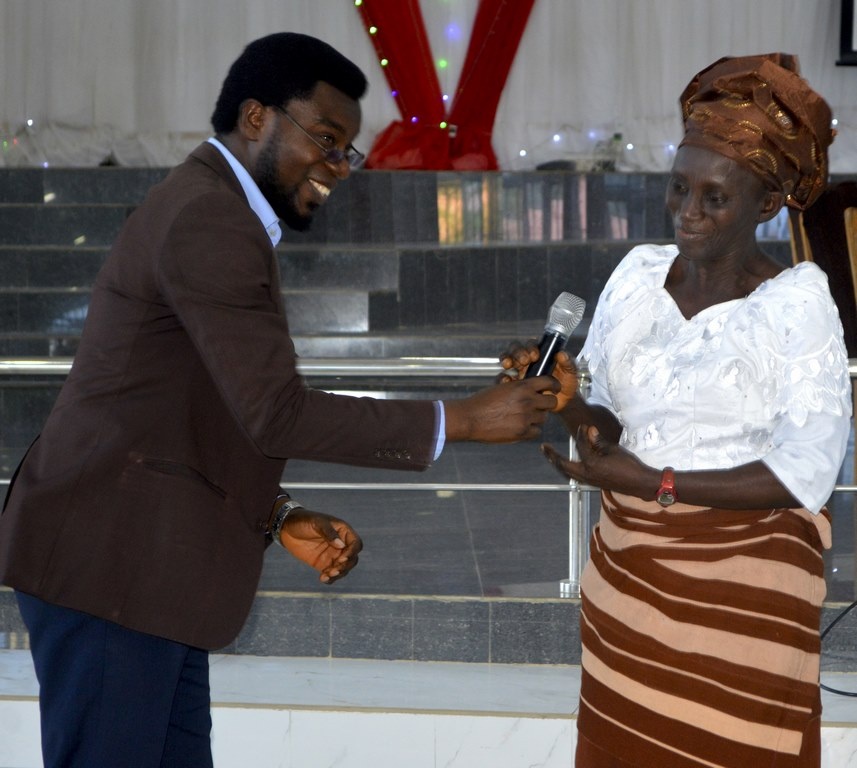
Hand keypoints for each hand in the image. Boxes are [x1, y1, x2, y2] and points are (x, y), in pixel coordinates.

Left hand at [277, 509, 362, 583]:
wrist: (287, 528)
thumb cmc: (304, 520)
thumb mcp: (317, 523)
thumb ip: (329, 533)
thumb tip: (342, 545)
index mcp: (343, 532)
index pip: (356, 543)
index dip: (352, 552)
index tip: (341, 559)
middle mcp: (341, 545)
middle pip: (352, 559)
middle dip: (345, 566)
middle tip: (333, 571)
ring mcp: (333, 555)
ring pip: (343, 569)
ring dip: (338, 574)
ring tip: (326, 576)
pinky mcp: (324, 564)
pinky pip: (331, 574)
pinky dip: (330, 579)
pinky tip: (322, 579)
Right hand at [444, 375, 559, 442]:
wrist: (470, 418)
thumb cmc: (482, 402)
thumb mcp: (502, 388)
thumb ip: (519, 388)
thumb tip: (532, 389)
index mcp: (522, 387)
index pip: (549, 382)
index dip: (554, 386)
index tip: (554, 389)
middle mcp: (527, 401)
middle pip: (552, 402)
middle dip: (547, 404)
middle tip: (539, 406)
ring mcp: (526, 418)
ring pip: (544, 418)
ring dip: (536, 418)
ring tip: (522, 417)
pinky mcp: (522, 432)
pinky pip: (536, 431)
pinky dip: (530, 430)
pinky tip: (519, 427)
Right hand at [498, 343, 577, 412]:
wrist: (562, 404)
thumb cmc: (566, 385)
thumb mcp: (571, 374)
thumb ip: (569, 363)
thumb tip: (561, 354)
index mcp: (541, 355)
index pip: (531, 345)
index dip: (530, 348)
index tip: (535, 356)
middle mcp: (528, 361)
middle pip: (516, 350)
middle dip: (518, 353)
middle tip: (523, 361)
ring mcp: (519, 372)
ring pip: (508, 360)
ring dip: (507, 360)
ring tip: (509, 366)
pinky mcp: (514, 385)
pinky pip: (504, 378)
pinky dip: (503, 378)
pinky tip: (507, 381)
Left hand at [541, 425, 656, 497]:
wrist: (639, 483)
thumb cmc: (630, 465)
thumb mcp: (614, 450)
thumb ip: (599, 441)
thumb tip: (589, 431)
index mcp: (592, 464)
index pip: (581, 446)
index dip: (581, 434)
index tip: (583, 426)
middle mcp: (586, 474)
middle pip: (563, 465)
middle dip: (552, 456)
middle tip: (544, 447)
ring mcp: (588, 480)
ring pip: (567, 473)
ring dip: (558, 464)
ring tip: (550, 455)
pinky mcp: (592, 483)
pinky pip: (574, 476)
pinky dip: (567, 470)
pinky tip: (565, 465)